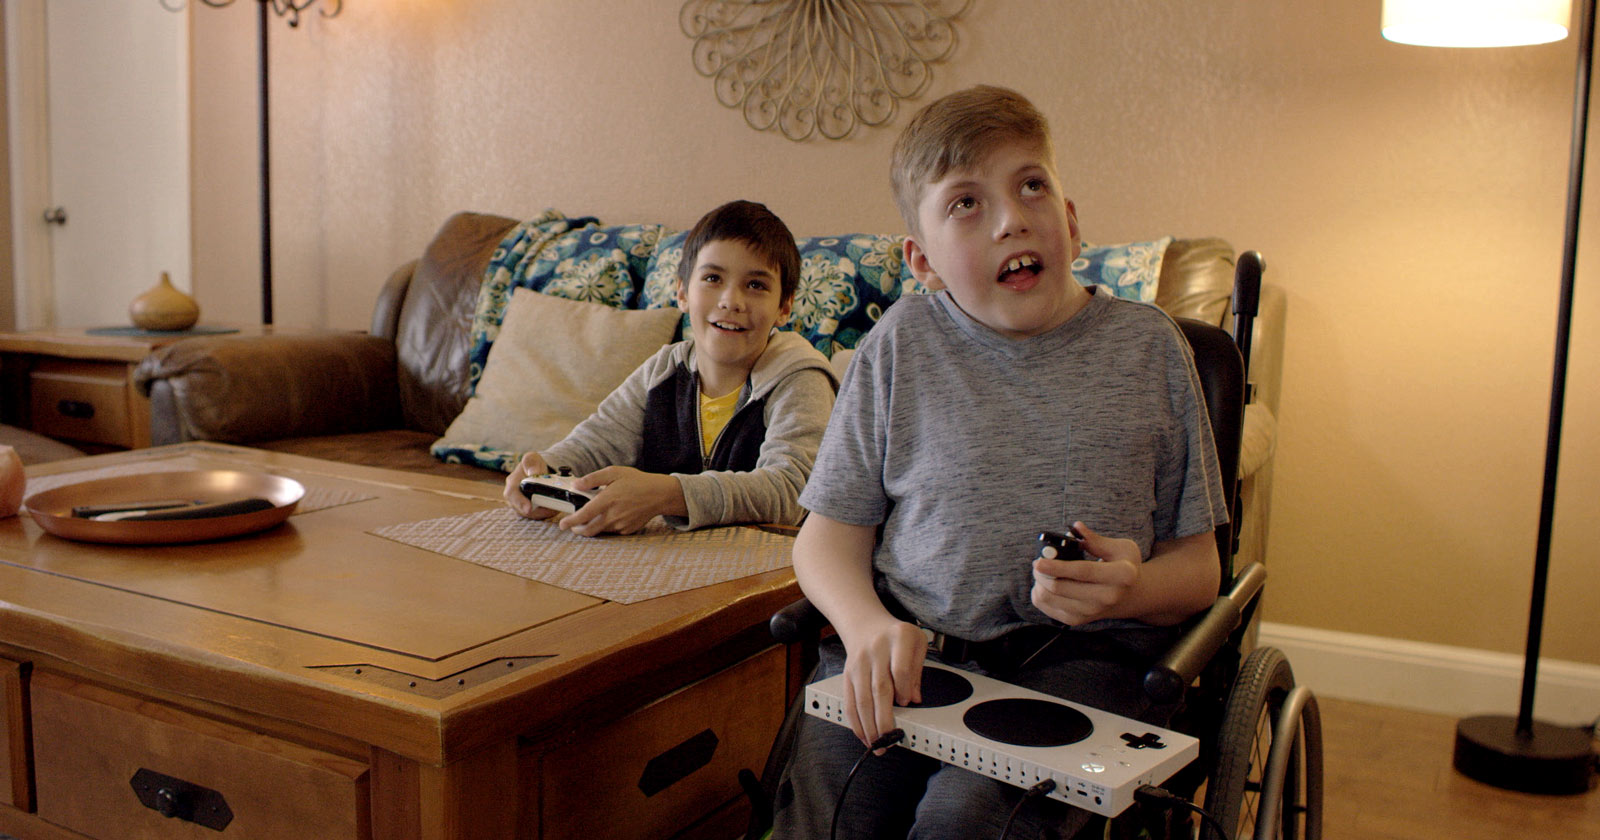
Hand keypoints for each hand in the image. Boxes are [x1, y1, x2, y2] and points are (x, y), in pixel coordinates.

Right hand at [503, 452, 557, 519]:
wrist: (537, 471)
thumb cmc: (533, 464)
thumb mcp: (532, 459)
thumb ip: (532, 464)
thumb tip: (534, 474)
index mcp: (512, 482)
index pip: (512, 494)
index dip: (520, 502)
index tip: (529, 509)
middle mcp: (514, 496)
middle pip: (521, 509)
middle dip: (536, 512)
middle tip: (551, 510)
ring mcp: (520, 504)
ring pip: (530, 514)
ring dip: (543, 514)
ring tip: (555, 508)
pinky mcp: (528, 509)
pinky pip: (536, 515)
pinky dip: (545, 514)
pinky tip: (554, 509)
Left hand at [554, 466, 685, 536]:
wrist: (659, 494)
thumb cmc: (637, 482)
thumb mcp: (614, 472)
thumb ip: (593, 479)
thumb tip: (576, 485)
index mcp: (608, 500)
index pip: (583, 515)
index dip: (570, 521)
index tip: (562, 524)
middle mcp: (613, 515)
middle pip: (588, 530)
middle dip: (577, 529)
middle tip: (573, 525)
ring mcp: (621, 525)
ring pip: (600, 530)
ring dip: (592, 526)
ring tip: (593, 516)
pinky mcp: (627, 530)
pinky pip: (612, 531)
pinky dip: (606, 525)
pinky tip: (611, 515)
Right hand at [837, 616, 925, 749]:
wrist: (865, 623)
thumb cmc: (896, 636)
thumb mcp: (917, 643)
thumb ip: (917, 670)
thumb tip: (915, 700)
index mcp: (899, 639)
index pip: (899, 669)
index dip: (904, 690)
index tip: (908, 702)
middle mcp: (876, 650)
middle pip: (879, 688)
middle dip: (884, 719)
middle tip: (890, 739)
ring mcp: (859, 663)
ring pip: (862, 699)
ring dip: (869, 725)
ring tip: (877, 744)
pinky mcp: (847, 674)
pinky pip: (849, 701)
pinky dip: (856, 721)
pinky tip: (863, 735)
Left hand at [1030, 521, 1140, 624]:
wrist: (1129, 595)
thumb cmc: (1123, 566)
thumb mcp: (1121, 548)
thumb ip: (1096, 539)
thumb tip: (1076, 528)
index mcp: (1121, 575)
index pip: (1083, 571)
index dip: (1058, 567)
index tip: (1038, 562)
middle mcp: (1108, 597)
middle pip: (1062, 588)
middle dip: (1042, 574)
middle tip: (1037, 562)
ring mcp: (1093, 611)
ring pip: (1051, 599)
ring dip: (1039, 584)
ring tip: (1041, 573)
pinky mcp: (1079, 620)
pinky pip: (1049, 610)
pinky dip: (1040, 595)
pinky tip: (1043, 585)